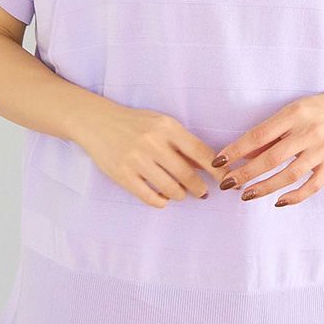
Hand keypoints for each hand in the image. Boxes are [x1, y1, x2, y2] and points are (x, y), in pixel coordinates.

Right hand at [81, 103, 219, 207]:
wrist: (98, 122)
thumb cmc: (136, 123)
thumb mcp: (162, 124)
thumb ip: (183, 143)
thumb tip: (209, 166)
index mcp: (167, 127)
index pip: (200, 152)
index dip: (217, 170)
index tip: (226, 180)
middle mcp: (153, 143)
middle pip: (187, 174)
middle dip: (199, 188)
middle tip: (203, 193)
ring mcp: (136, 160)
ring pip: (170, 189)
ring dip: (181, 195)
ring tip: (181, 194)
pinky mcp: (122, 175)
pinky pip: (149, 197)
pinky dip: (161, 201)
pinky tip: (163, 198)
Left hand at [211, 90, 323, 206]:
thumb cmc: (318, 109)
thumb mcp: (293, 111)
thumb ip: (271, 131)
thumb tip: (243, 152)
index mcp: (295, 114)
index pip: (259, 135)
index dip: (237, 150)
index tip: (219, 161)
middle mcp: (309, 132)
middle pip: (272, 158)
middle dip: (246, 173)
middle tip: (226, 183)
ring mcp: (323, 150)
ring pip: (290, 174)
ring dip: (265, 187)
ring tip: (246, 195)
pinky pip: (312, 186)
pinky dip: (294, 196)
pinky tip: (278, 201)